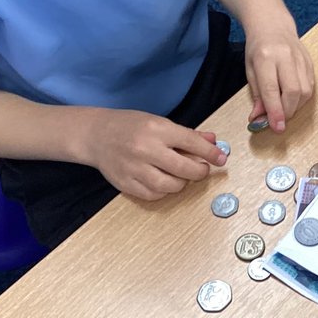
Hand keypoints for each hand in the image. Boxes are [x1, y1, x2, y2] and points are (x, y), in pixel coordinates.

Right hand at [81, 108, 225, 200]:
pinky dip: (163, 192)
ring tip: (182, 175)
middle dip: (199, 171)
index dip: (210, 153)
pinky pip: (152, 195)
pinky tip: (164, 182)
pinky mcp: (125, 184)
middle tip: (203, 170)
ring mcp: (134, 169)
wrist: (96, 135)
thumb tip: (212, 141)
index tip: (221, 158)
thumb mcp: (159, 122)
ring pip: (169, 186)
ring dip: (182, 183)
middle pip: (183, 168)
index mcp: (157, 130)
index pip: (192, 143)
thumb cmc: (130, 125)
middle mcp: (146, 150)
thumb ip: (187, 134)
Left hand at [243, 18, 314, 133]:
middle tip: (280, 121)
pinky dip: (302, 98)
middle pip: (293, 91)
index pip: (272, 89)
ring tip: (284, 108)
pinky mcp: (310, 61)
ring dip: (296, 106)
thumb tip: (260, 118)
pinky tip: (292, 98)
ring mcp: (300, 58)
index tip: (277, 127)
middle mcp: (285, 56)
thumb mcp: (250, 70)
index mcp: (266, 57)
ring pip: (305, 91)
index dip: (275, 111)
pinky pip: (310, 86)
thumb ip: (257, 95)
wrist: (273, 25)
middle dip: (287, 112)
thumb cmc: (258, 48)